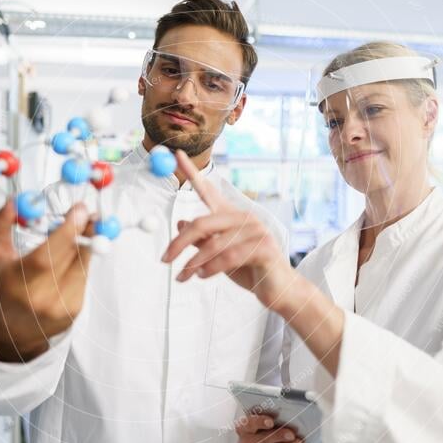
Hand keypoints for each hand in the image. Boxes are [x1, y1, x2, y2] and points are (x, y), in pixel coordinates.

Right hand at [0, 200, 91, 361]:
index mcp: (19, 282)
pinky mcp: (76, 308)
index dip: (67, 231)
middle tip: (87, 214)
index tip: (79, 211)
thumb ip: (1, 226)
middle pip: (72, 257)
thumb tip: (12, 203)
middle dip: (83, 231)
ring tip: (78, 234)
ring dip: (85, 245)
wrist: (16, 330)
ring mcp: (61, 305)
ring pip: (83, 264)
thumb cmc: (6, 289)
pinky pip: (85, 276)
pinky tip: (70, 260)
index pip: (47, 255)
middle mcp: (41, 297)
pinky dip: (81, 262)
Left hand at [161, 150, 296, 310]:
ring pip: (213, 244)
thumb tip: (181, 224)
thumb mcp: (218, 254)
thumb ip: (203, 239)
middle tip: (164, 260)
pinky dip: (211, 268)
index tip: (175, 153)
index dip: (192, 172)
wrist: (277, 288)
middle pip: (201, 223)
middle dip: (179, 243)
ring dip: (193, 263)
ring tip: (182, 277)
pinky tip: (202, 276)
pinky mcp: (264, 247)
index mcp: (231, 215)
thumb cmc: (249, 269)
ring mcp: (256, 230)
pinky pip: (229, 257)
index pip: (208, 191)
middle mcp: (243, 217)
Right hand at [237, 414, 306, 442]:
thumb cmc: (260, 427)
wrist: (255, 441)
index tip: (271, 422)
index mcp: (243, 427)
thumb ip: (270, 417)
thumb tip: (286, 416)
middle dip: (279, 437)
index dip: (260, 422)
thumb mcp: (261, 418)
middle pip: (263, 440)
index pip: (250, 424)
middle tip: (292, 434)